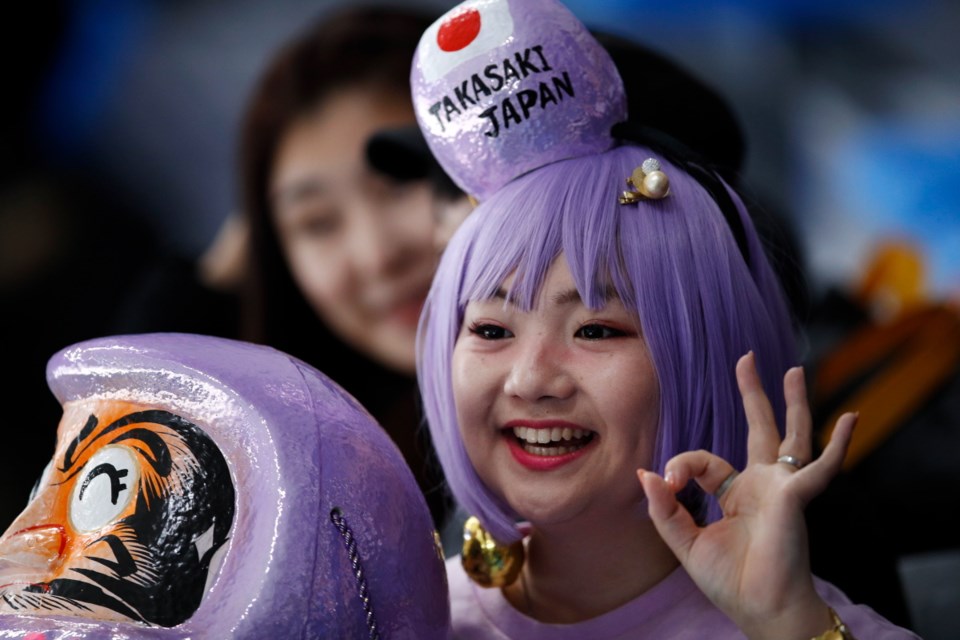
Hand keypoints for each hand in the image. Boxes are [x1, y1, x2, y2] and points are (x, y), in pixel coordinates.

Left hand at [637, 352, 856, 639]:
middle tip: (747, 359)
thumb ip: (665, 508)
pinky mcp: (795, 498)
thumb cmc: (730, 581)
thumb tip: (646, 474)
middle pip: (760, 429)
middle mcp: (763, 486)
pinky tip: (852, 418)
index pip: (706, 460)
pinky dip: (839, 444)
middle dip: (753, 393)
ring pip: (792, 436)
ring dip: (795, 403)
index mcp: (737, 494)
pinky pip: (821, 467)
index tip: (666, 480)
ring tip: (795, 370)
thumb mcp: (684, 542)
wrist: (759, 610)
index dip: (681, 464)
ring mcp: (783, 489)